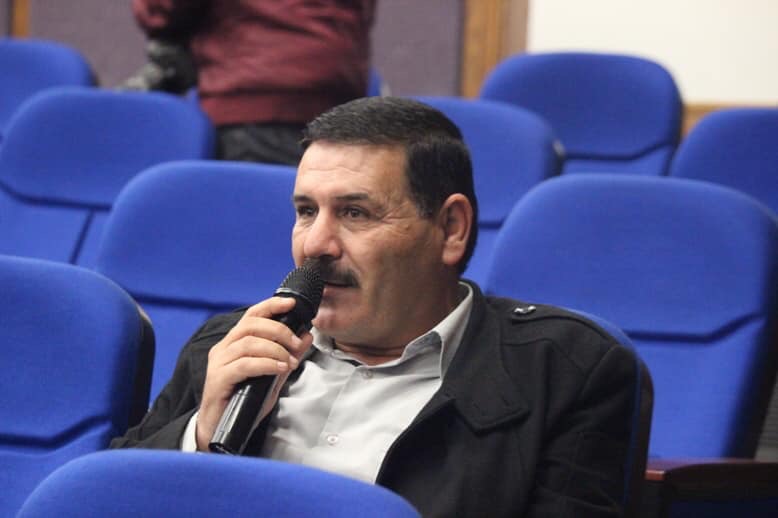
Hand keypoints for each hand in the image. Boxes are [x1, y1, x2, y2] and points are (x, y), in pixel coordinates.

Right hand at [195, 297, 312, 450]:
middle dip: (279, 330)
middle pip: (251, 325)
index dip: (271, 305)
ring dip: (275, 350)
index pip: (252, 315)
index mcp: (234, 343)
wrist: (219, 430)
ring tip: (289, 362)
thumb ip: (287, 356)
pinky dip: (266, 364)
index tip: (291, 303)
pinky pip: (244, 365)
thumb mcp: (272, 376)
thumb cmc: (244, 401)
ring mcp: (218, 363)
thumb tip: (306, 336)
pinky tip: (279, 369)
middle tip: (297, 344)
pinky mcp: (218, 379)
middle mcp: (223, 348)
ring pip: (248, 343)